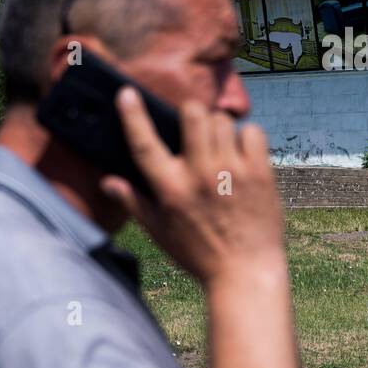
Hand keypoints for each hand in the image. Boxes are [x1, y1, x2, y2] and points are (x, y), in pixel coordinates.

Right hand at [100, 87, 285, 286]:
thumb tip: (107, 182)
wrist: (245, 274)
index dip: (133, 115)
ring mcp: (232, 172)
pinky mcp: (260, 174)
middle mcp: (199, 176)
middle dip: (191, 112)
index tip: (127, 93)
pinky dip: (248, 137)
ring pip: (222, 120)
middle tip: (195, 126)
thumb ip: (134, 202)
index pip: (144, 144)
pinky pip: (253, 132)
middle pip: (193, 114)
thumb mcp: (160, 232)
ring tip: (221, 147)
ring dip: (219, 127)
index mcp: (170, 189)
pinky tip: (245, 154)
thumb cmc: (199, 254)